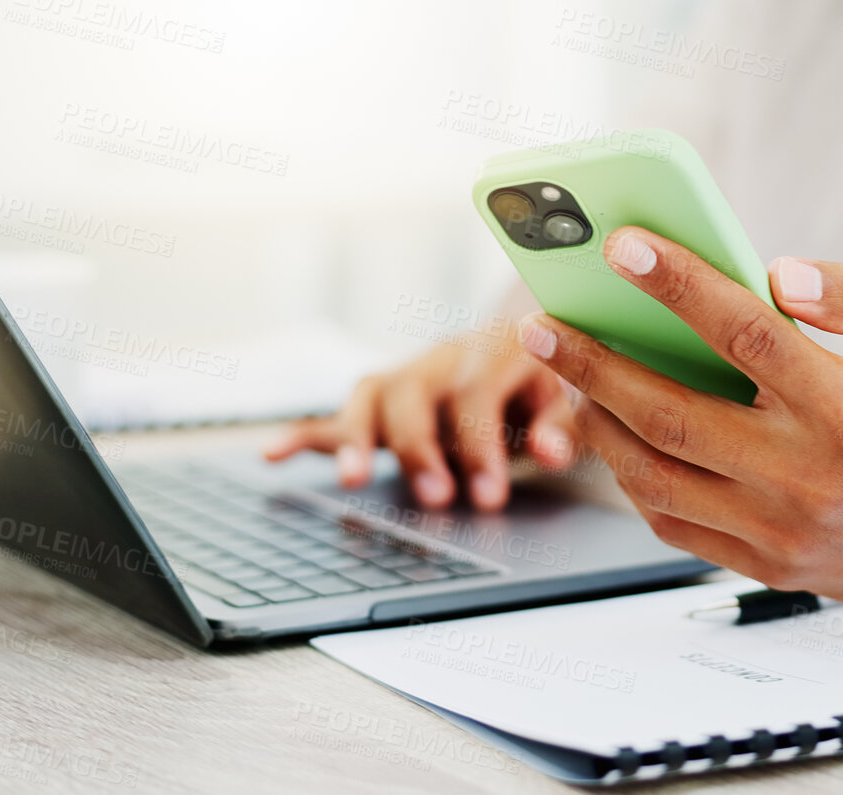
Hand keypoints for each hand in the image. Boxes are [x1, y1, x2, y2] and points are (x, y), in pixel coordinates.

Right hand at [265, 336, 573, 512]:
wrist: (530, 343)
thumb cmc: (549, 379)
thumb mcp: (569, 397)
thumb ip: (561, 425)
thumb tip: (551, 452)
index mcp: (493, 349)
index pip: (477, 392)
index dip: (481, 444)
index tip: (490, 496)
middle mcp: (441, 357)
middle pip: (413, 393)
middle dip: (419, 448)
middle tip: (436, 500)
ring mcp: (406, 375)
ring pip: (369, 396)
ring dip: (355, 438)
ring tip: (351, 482)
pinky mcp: (382, 400)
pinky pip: (335, 414)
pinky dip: (303, 434)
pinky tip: (273, 456)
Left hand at [517, 227, 842, 604]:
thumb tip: (778, 272)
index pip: (745, 334)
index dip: (677, 285)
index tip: (620, 246)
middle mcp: (811, 476)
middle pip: (672, 412)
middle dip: (593, 363)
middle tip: (541, 322)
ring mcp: (785, 531)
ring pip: (657, 477)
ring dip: (598, 422)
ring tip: (565, 375)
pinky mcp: (770, 567)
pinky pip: (675, 523)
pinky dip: (633, 477)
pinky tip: (613, 431)